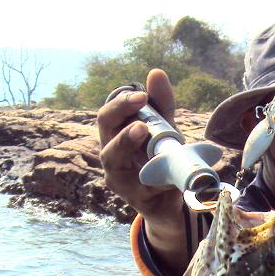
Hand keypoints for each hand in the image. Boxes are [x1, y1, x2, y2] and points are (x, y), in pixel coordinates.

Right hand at [97, 68, 190, 275]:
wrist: (170, 202)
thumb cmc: (160, 161)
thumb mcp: (164, 131)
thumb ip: (161, 105)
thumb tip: (155, 72)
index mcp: (116, 136)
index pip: (109, 113)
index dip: (122, 101)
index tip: (142, 94)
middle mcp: (111, 154)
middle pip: (105, 128)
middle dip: (120, 113)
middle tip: (140, 102)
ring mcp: (119, 178)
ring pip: (113, 157)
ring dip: (126, 141)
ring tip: (142, 129)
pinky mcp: (133, 198)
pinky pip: (142, 184)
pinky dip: (156, 176)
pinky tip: (167, 170)